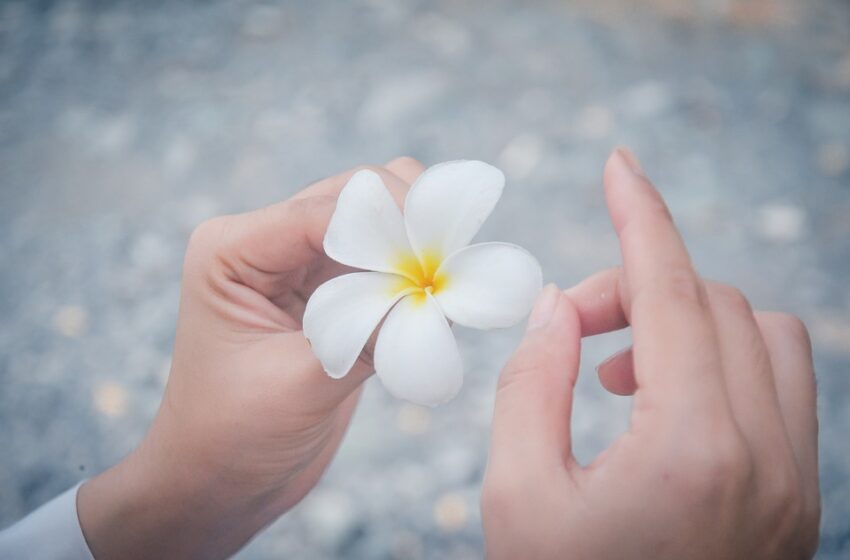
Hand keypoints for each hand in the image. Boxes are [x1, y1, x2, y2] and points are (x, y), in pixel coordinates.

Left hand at [77, 157, 425, 558]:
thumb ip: (364, 337)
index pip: (323, 210)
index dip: (387, 224)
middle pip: (356, 198)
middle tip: (448, 269)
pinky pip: (383, 263)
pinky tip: (434, 304)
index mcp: (233, 249)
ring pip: (377, 225)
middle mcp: (266, 243)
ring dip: (415, 247)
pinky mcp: (331, 291)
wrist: (222, 480)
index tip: (437, 257)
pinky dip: (414, 276)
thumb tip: (435, 301)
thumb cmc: (232, 438)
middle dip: (407, 225)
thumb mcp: (297, 385)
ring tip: (445, 286)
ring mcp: (301, 263)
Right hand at [481, 149, 819, 558]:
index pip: (672, 293)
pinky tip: (664, 403)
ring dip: (688, 321)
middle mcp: (769, 457)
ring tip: (620, 369)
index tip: (618, 166)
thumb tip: (558, 308)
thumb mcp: (518, 495)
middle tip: (571, 329)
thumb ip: (533, 383)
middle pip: (714, 304)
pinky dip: (723, 362)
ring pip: (764, 334)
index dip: (639, 218)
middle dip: (636, 288)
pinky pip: (781, 384)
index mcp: (695, 450)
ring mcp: (797, 480)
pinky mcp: (798, 497)